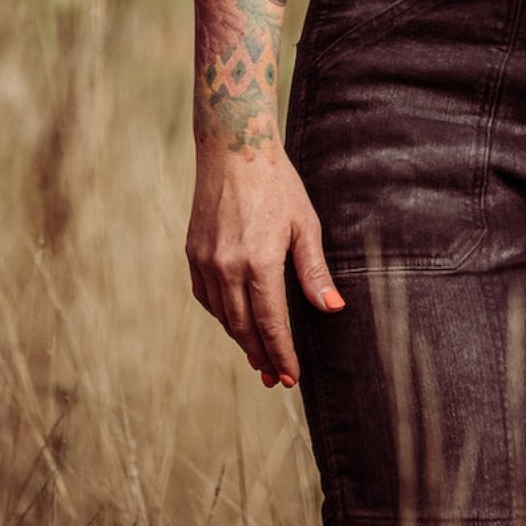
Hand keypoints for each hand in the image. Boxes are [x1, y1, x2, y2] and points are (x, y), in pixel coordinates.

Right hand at [186, 140, 344, 387]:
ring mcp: (206, 261)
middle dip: (262, 356)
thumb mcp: (305, 224)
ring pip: (223, 316)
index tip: (291, 377)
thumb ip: (314, 271)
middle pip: (243, 328)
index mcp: (259, 262)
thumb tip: (333, 308)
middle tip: (277, 378)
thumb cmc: (277, 183)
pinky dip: (222, 315)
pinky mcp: (193, 252)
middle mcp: (227, 267)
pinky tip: (236, 321)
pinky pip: (206, 297)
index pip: (271, 324)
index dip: (282, 354)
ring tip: (260, 356)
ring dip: (241, 340)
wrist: (233, 147)